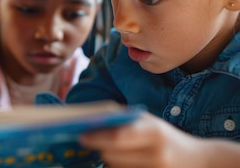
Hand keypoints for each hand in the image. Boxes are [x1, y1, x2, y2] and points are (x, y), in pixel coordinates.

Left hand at [79, 112, 205, 167]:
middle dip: (99, 148)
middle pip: (112, 155)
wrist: (197, 160)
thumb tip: (92, 118)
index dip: (97, 137)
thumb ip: (124, 118)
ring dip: (108, 160)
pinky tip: (122, 161)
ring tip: (112, 151)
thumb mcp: (150, 122)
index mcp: (154, 132)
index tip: (81, 136)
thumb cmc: (165, 136)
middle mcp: (155, 154)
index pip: (118, 137)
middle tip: (90, 141)